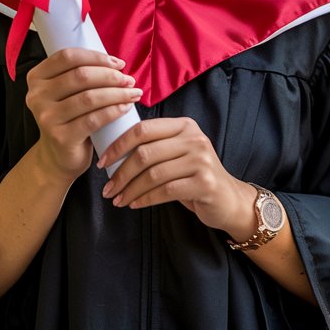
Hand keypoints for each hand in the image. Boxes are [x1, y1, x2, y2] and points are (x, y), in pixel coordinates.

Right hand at [25, 48, 141, 183]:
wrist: (60, 156)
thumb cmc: (71, 116)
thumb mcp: (68, 91)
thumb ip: (81, 73)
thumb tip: (117, 63)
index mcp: (37, 77)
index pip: (68, 57)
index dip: (96, 57)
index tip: (119, 63)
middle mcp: (36, 96)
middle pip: (80, 76)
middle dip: (110, 76)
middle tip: (129, 80)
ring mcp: (47, 118)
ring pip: (89, 98)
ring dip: (117, 93)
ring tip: (133, 93)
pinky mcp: (61, 137)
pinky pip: (93, 119)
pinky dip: (114, 111)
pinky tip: (126, 108)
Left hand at [98, 117, 254, 236]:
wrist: (227, 198)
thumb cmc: (193, 175)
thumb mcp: (177, 152)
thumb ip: (154, 145)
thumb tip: (112, 150)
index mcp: (184, 125)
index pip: (143, 129)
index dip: (119, 145)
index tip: (103, 162)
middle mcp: (194, 138)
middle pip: (145, 152)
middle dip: (120, 172)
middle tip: (107, 188)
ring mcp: (201, 160)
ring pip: (153, 174)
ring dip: (130, 189)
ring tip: (118, 199)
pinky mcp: (204, 182)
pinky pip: (165, 190)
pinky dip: (144, 199)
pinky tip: (134, 204)